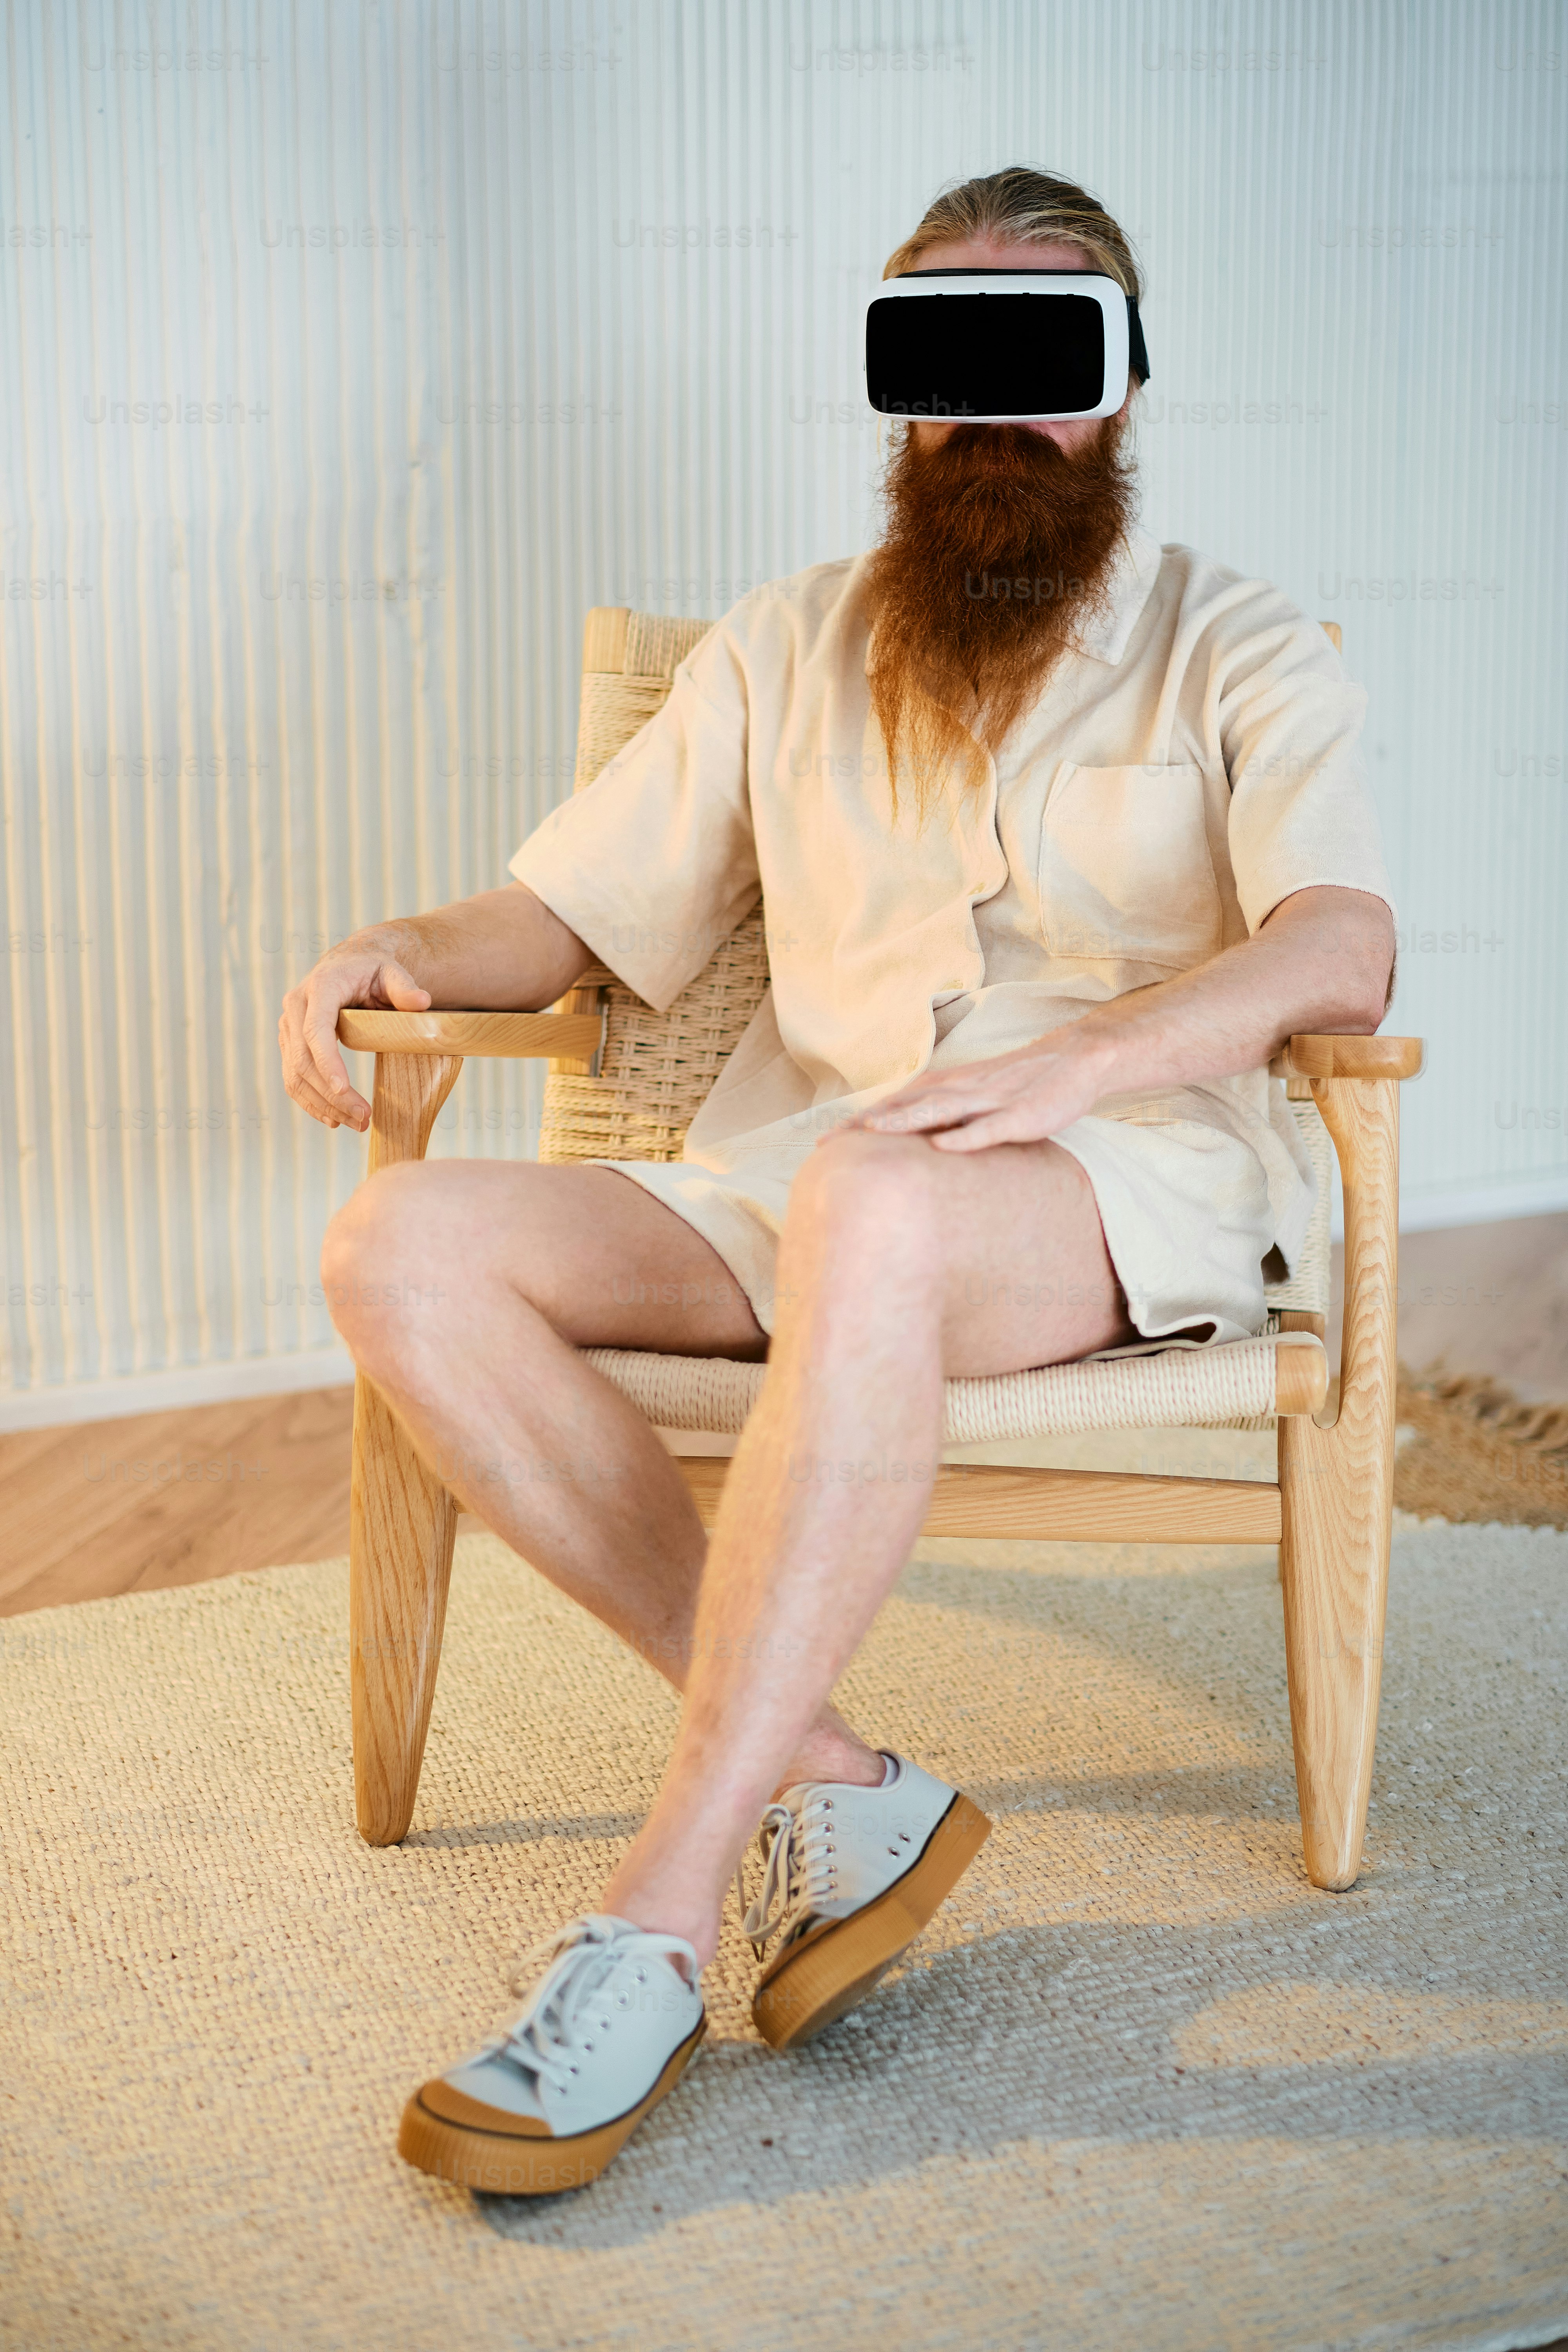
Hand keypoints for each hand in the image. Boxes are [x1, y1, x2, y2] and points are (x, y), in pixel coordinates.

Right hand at [278, 940, 431, 1130]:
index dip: (327, 1062)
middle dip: (331, 1095)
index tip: (343, 1090)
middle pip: (304, 1059)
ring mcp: (288, 1026)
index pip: (316, 1030)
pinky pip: (293, 1077)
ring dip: (322, 1104)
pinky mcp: (289, 1042)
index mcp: (319, 988)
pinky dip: (310, 1101)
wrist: (348, 964)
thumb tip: (423, 1002)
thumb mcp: (392, 972)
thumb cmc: (373, 969)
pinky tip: (333, 1119)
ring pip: (295, 1074)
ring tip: (355, 1124)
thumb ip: (405, 987)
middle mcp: (295, 1007)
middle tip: (363, 1119)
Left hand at [836, 1029, 1116, 1152]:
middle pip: (904, 1106)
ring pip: (940, 1111)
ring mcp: (989, 1101)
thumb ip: (941, 1116)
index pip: (893, 1105)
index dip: (857, 1124)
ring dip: (905, 1120)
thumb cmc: (1016, 1085)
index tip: (822, 1144)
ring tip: (871, 1132)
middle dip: (865, 1124)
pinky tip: (943, 1147)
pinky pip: (989, 1128)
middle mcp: (960, 1090)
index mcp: (945, 1088)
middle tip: (827, 1144)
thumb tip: (907, 1142)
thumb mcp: (971, 1099)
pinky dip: (965, 1136)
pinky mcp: (1020, 1115)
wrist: (1073, 1061)